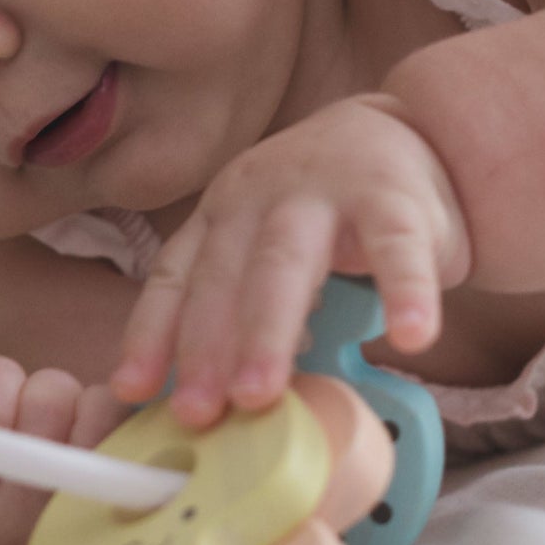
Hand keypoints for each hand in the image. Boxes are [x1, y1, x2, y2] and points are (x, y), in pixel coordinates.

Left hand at [109, 92, 471, 429]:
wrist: (401, 132)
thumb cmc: (322, 211)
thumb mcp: (264, 246)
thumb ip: (239, 311)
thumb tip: (212, 409)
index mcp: (221, 214)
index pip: (175, 276)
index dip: (151, 334)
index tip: (133, 391)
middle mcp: (260, 196)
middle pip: (224, 275)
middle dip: (205, 346)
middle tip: (196, 412)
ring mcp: (326, 191)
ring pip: (287, 263)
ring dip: (267, 332)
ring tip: (262, 394)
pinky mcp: (395, 197)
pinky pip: (397, 248)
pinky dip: (405, 292)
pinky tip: (411, 338)